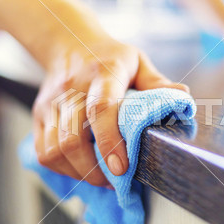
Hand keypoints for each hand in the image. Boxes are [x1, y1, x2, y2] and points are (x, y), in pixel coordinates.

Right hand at [32, 36, 188, 185]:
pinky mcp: (39, 115)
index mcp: (102, 74)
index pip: (101, 109)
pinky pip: (43, 152)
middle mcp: (71, 90)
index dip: (110, 141)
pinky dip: (62, 168)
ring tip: (100, 176)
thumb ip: (158, 83)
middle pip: (71, 139)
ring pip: (54, 151)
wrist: (69, 44)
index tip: (122, 168)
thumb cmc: (108, 57)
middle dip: (94, 170)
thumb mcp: (137, 61)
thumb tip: (184, 98)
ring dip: (79, 172)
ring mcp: (50, 104)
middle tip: (116, 179)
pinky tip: (81, 167)